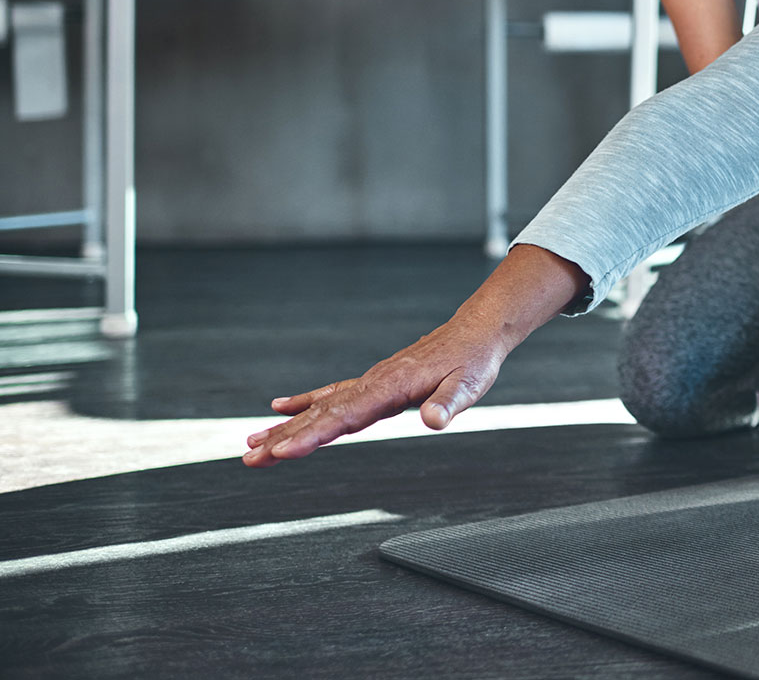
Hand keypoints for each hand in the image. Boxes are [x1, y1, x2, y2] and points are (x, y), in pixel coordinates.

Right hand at [242, 243, 588, 466]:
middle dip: (283, 438)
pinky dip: (304, 404)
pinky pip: (330, 395)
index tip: (282, 452)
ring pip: (319, 407)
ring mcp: (369, 383)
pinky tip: (281, 410)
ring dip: (285, 427)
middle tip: (249, 458)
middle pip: (320, 414)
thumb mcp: (470, 385)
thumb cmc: (472, 362)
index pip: (344, 416)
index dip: (311, 436)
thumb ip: (450, 403)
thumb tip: (435, 421)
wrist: (474, 334)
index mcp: (390, 388)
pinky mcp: (372, 384)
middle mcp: (372, 384)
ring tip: (250, 445)